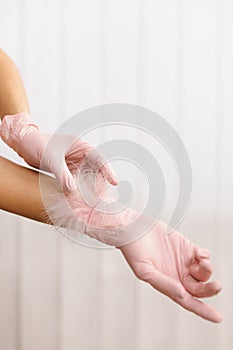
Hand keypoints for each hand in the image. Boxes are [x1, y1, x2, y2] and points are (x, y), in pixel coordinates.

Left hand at [0, 113, 116, 191]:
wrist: (23, 143)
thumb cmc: (36, 143)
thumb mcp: (50, 158)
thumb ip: (62, 174)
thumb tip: (72, 190)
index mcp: (80, 145)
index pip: (98, 158)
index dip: (107, 170)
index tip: (114, 182)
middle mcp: (79, 154)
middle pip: (95, 170)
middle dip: (99, 183)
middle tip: (103, 197)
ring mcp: (73, 163)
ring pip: (86, 177)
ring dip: (89, 188)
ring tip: (94, 200)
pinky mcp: (67, 170)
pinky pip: (76, 181)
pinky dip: (78, 190)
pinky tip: (79, 199)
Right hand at [119, 220, 221, 322]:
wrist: (135, 229)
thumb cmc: (134, 251)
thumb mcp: (145, 271)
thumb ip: (163, 283)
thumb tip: (181, 293)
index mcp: (168, 285)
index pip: (189, 301)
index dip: (203, 310)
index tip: (218, 318)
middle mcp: (178, 275)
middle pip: (200, 288)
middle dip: (210, 289)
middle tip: (217, 286)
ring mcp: (184, 261)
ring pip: (203, 272)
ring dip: (207, 270)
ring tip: (204, 263)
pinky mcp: (186, 247)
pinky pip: (202, 255)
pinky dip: (205, 256)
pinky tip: (199, 253)